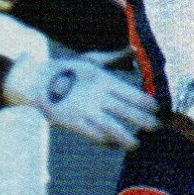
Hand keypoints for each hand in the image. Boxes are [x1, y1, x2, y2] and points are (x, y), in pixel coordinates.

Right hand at [4, 52, 160, 147]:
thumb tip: (135, 49)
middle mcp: (96, 96)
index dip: (146, 103)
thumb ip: (115, 58)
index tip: (158, 109)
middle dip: (144, 121)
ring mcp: (84, 111)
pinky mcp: (72, 123)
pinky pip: (93, 136)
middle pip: (126, 111)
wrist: (35, 81)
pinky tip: (116, 146)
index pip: (131, 93)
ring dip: (127, 138)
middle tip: (157, 128)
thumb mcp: (92, 60)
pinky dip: (106, 142)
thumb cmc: (68, 69)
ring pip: (112, 128)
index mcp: (103, 80)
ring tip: (137, 144)